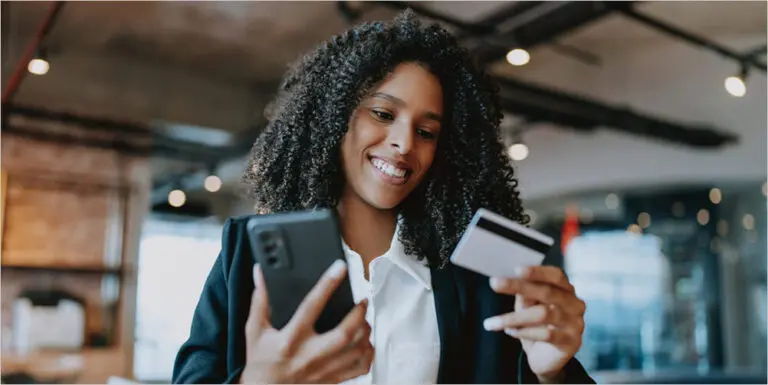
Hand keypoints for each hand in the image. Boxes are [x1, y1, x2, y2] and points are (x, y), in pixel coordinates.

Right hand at [240, 260, 372, 383]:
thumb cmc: (260, 361)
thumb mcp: (255, 330)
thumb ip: (260, 301)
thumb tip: (260, 273)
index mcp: (290, 339)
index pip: (311, 306)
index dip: (327, 284)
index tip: (339, 267)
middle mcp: (309, 355)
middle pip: (344, 333)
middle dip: (358, 313)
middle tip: (362, 300)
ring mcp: (323, 370)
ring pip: (356, 350)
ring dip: (365, 331)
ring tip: (364, 318)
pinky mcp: (332, 380)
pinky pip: (359, 368)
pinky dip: (368, 354)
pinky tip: (365, 342)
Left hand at [484, 266, 585, 381]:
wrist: (548, 359)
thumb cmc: (538, 326)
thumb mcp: (529, 307)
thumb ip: (526, 294)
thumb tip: (511, 280)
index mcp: (566, 290)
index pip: (555, 275)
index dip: (537, 271)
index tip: (516, 269)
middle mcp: (575, 304)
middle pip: (548, 292)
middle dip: (520, 286)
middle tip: (495, 283)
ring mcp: (575, 323)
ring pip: (544, 314)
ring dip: (515, 317)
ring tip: (494, 321)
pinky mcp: (571, 342)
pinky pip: (546, 334)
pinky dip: (525, 332)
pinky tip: (511, 332)